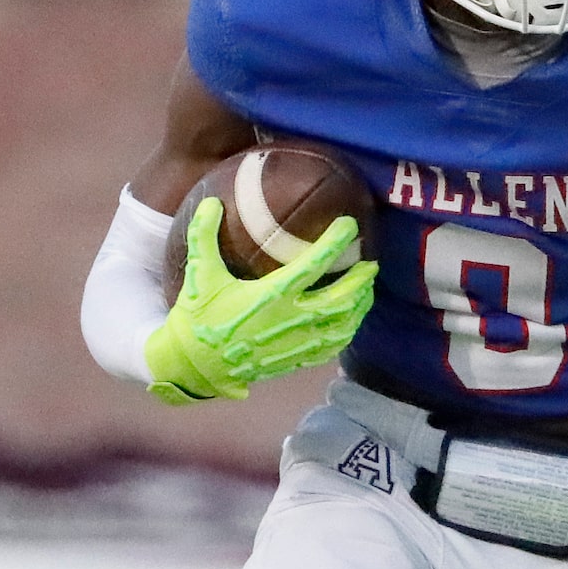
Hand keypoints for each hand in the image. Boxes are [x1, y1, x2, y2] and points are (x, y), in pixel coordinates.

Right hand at [144, 199, 376, 405]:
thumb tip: (211, 203)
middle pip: (341, 298)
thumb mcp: (199, 274)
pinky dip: (348, 331)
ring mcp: (296, 343)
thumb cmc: (198, 317)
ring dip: (360, 305)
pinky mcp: (296, 360)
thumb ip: (204, 236)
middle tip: (371, 263)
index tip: (350, 225)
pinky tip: (351, 321)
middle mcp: (290, 320)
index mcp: (270, 295)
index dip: (334, 243)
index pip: (313, 265)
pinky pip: (333, 347)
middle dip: (361, 280)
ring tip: (366, 289)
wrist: (196, 366)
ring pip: (343, 325)